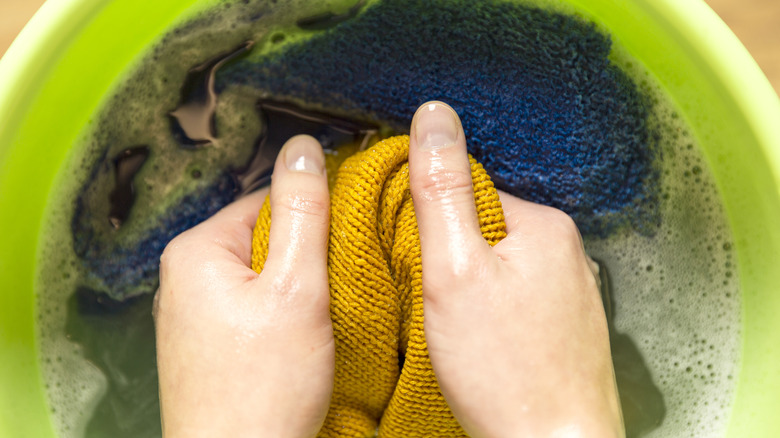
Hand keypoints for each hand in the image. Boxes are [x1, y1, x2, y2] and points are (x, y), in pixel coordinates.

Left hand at [154, 135, 333, 437]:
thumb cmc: (262, 389)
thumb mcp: (296, 288)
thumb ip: (303, 212)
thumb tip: (304, 147)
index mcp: (196, 250)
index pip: (266, 200)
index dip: (314, 216)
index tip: (347, 239)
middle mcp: (184, 277)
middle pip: (263, 237)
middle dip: (305, 256)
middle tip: (337, 286)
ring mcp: (194, 314)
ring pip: (262, 276)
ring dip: (297, 288)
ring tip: (323, 317)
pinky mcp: (209, 345)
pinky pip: (253, 308)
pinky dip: (282, 316)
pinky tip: (302, 340)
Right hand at [408, 102, 623, 437]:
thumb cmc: (506, 370)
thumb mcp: (453, 271)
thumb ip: (440, 191)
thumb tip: (433, 117)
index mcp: (542, 225)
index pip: (469, 190)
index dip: (428, 218)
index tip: (412, 254)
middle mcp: (567, 252)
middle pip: (485, 228)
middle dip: (449, 254)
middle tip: (429, 295)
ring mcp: (571, 291)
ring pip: (499, 266)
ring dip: (469, 284)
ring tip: (452, 324)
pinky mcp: (565, 326)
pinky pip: (516, 298)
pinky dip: (491, 311)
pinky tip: (479, 342)